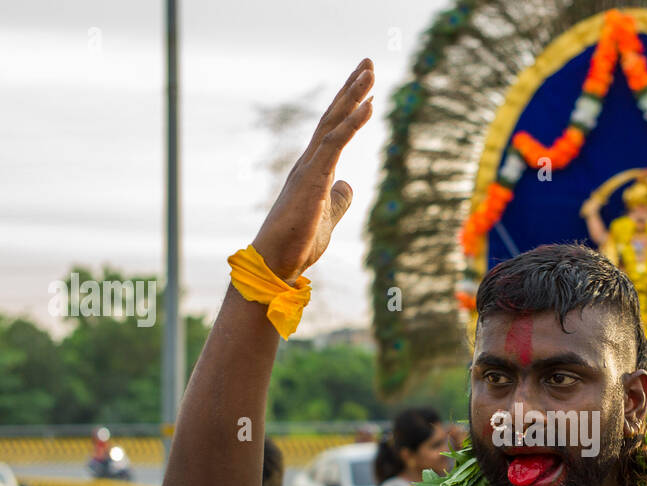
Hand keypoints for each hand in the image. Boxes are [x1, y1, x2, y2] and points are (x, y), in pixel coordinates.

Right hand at [251, 59, 374, 282]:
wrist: (278, 261)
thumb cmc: (298, 242)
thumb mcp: (328, 216)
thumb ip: (338, 198)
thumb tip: (348, 184)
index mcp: (313, 169)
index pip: (333, 129)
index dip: (349, 106)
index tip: (365, 86)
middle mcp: (309, 162)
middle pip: (332, 116)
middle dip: (351, 89)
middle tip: (368, 63)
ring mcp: (309, 168)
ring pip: (333, 123)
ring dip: (352, 96)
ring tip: (369, 73)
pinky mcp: (313, 178)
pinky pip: (335, 143)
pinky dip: (352, 123)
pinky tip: (369, 106)